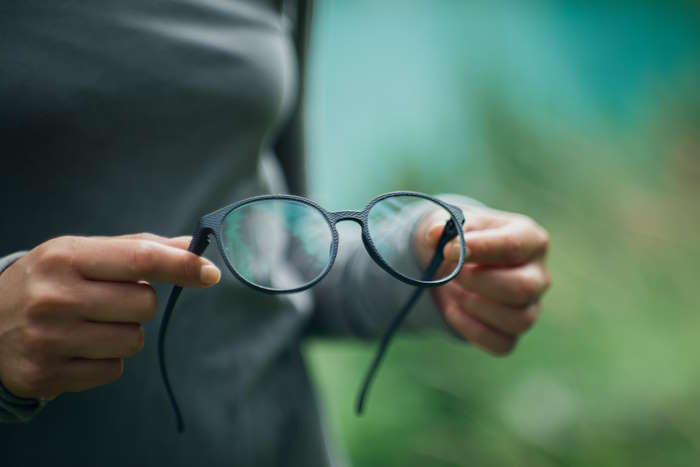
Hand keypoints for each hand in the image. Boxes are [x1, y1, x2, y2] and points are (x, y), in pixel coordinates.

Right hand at [0, 233, 220, 399]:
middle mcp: (56, 297)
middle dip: (138, 303)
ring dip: (122, 334)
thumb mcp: (82, 253)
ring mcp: (49, 340)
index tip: (210, 273)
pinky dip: (105, 361)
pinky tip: (77, 348)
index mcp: (66, 257)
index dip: (182, 266)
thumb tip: (192, 247)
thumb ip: (139, 248)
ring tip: (88, 324)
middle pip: (145, 305)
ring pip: (133, 341)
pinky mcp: (47, 375)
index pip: (140, 259)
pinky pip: (113, 371)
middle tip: (106, 300)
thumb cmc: (47, 281)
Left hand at [415, 205, 550, 354]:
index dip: (480, 249)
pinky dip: (472, 330)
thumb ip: (444, 227)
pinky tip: (453, 311)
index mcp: (530, 239)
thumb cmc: (461, 240)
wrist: (454, 265)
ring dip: (476, 307)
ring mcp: (531, 306)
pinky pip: (502, 344)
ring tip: (455, 291)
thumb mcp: (451, 224)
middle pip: (522, 288)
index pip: (514, 246)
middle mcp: (538, 274)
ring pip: (518, 320)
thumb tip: (436, 235)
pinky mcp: (514, 332)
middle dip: (479, 283)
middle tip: (454, 274)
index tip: (448, 250)